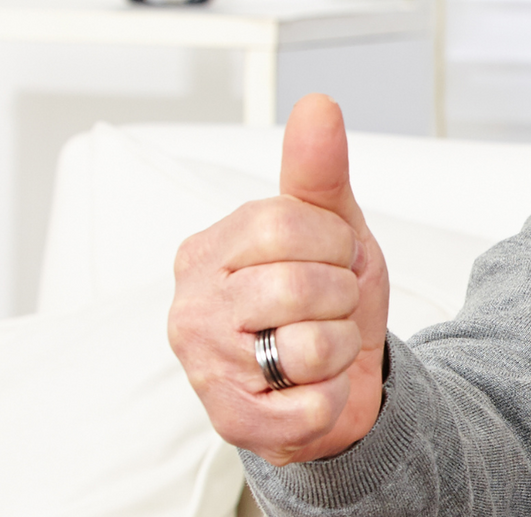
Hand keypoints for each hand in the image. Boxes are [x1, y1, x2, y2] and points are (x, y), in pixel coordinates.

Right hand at [168, 94, 390, 464]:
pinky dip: (332, 399)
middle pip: (300, 284)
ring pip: (311, 346)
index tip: (331, 258)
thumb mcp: (331, 227)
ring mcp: (204, 368)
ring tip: (318, 349)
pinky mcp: (231, 424)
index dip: (333, 243)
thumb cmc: (325, 299)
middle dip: (339, 296)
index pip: (287, 221)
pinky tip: (312, 390)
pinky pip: (312, 407)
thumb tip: (318, 105)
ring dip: (339, 348)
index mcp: (208, 250)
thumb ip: (319, 170)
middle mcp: (191, 307)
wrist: (338, 380)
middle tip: (326, 307)